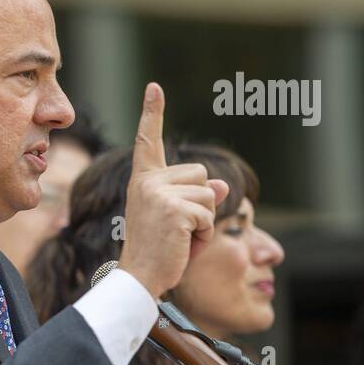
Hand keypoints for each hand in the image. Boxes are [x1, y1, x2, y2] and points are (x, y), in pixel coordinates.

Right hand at [117, 83, 229, 298]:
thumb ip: (199, 198)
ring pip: (209, 194)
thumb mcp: (181, 219)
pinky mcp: (173, 209)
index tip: (154, 87)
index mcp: (143, 180)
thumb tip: (224, 187)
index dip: (152, 113)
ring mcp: (159, 193)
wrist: (139, 277)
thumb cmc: (159, 251)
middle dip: (201, 203)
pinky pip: (209, 214)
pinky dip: (204, 233)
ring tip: (181, 238)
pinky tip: (184, 243)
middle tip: (177, 229)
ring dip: (204, 220)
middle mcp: (148, 182)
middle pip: (202, 175)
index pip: (149, 141)